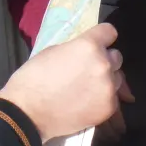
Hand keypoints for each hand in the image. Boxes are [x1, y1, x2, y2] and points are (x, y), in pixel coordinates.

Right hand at [0, 23, 131, 142]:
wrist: (29, 112)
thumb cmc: (33, 78)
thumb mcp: (52, 52)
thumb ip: (75, 50)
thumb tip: (85, 54)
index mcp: (88, 46)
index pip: (109, 32)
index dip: (102, 37)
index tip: (97, 43)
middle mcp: (104, 64)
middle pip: (116, 57)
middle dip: (104, 60)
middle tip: (87, 70)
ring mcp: (108, 88)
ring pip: (117, 78)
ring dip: (105, 80)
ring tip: (86, 89)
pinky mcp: (109, 108)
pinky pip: (112, 98)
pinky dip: (102, 98)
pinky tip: (86, 103)